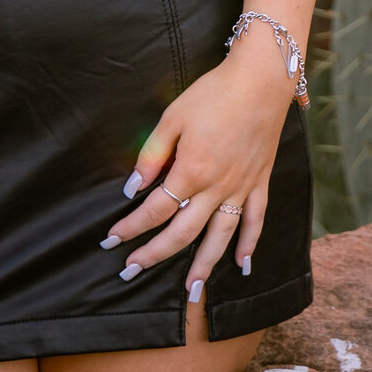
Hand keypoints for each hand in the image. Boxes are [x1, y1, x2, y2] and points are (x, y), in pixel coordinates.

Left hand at [99, 42, 295, 300]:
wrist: (261, 80)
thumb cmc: (213, 94)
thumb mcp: (173, 117)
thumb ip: (152, 154)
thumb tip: (133, 187)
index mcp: (191, 171)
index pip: (155, 209)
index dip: (131, 226)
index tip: (111, 239)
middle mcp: (217, 188)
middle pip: (182, 232)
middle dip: (155, 255)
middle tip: (132, 271)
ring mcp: (241, 188)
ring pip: (220, 237)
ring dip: (203, 266)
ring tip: (190, 291)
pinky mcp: (260, 182)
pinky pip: (255, 221)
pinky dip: (249, 245)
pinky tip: (242, 265)